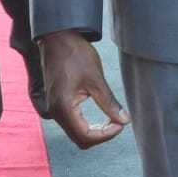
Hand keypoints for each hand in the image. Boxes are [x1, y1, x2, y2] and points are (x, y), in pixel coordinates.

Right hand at [39, 30, 130, 148]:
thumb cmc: (75, 54)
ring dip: (93, 131)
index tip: (120, 124)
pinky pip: (71, 123)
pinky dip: (85, 124)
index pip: (86, 136)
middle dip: (100, 135)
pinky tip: (98, 116)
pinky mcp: (56, 103)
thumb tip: (124, 121)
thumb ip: (109, 103)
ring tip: (110, 119)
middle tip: (117, 122)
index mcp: (64, 107)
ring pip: (75, 133)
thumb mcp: (96, 79)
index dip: (106, 135)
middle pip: (80, 139)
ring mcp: (54, 108)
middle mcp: (55, 111)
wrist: (57, 37)